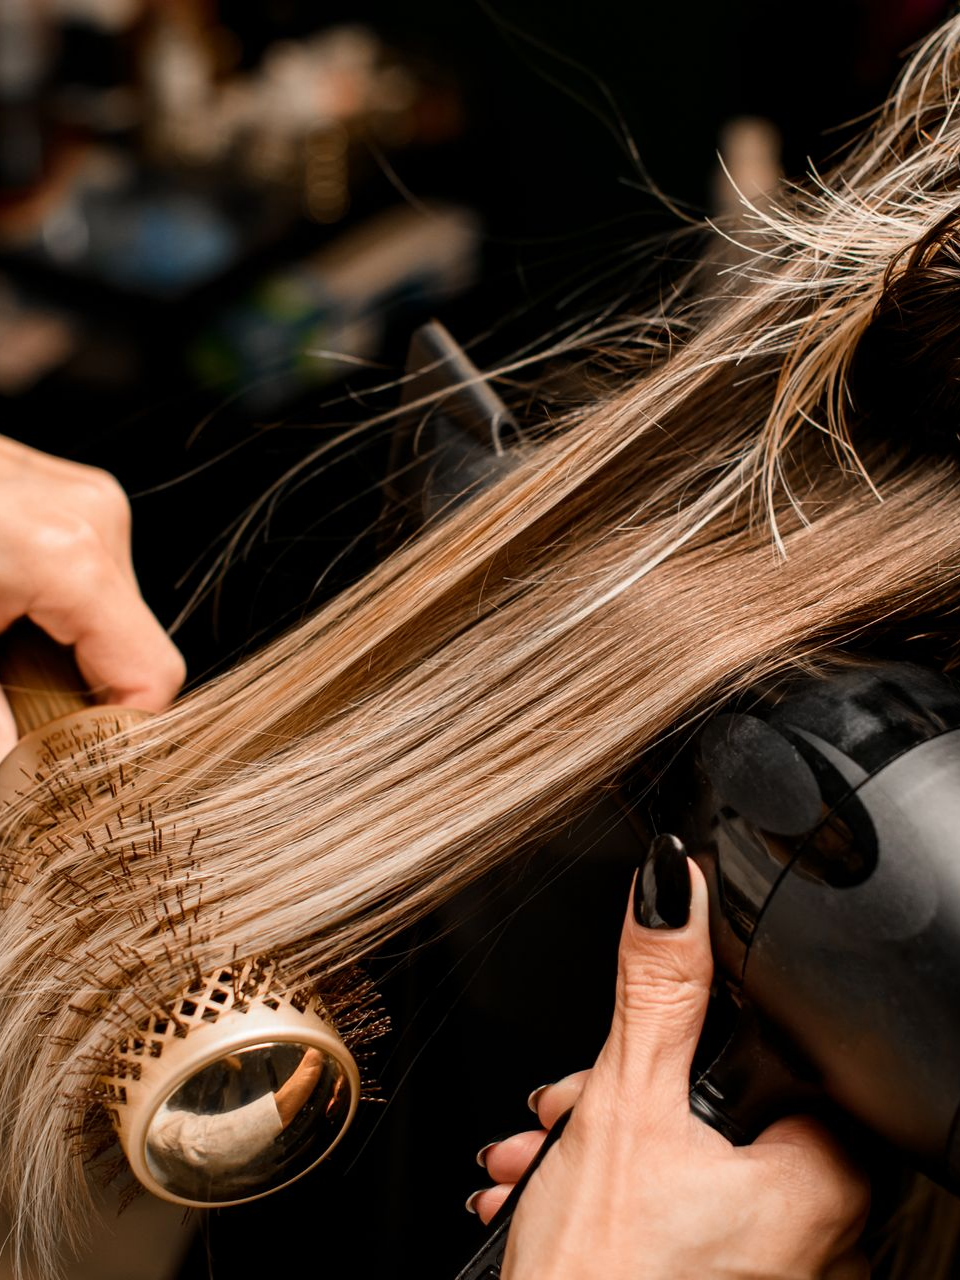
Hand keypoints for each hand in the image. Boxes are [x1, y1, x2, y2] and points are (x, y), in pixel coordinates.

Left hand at [0, 436, 184, 754]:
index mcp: (70, 559)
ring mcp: (85, 500)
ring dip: (60, 653)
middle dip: (76, 694)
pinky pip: (87, 578)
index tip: (67, 767)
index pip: (150, 676)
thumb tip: (18, 782)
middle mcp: (96, 520)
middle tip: (13, 712)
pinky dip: (51, 615)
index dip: (114, 735)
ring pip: (110, 615)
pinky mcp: (67, 493)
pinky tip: (1, 615)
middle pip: (130, 647)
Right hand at [471, 857, 869, 1278]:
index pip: (792, 1053)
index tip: (649, 1030)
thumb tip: (672, 889)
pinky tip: (555, 1190)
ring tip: (547, 1153)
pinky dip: (618, 1187)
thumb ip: (657, 986)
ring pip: (689, 1156)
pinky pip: (680, 1209)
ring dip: (606, 1137)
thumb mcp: (621, 1106)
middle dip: (629, 1089)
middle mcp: (818, 1238)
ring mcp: (769, 1270)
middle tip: (577, 1102)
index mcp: (824, 1183)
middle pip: (725, 1106)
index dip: (706, 1031)